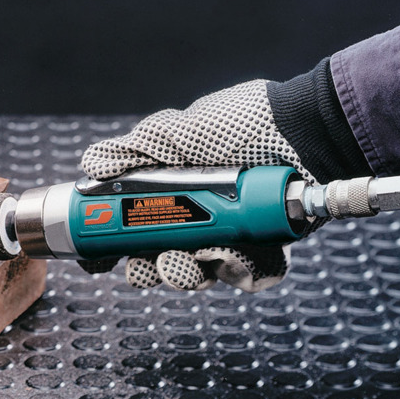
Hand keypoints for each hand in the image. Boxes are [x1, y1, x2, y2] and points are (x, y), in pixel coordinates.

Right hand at [81, 79, 319, 291]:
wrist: (309, 131)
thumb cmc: (246, 123)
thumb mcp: (179, 132)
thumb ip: (134, 150)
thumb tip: (91, 164)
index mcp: (174, 192)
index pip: (135, 227)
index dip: (116, 246)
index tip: (99, 260)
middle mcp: (199, 216)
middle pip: (162, 259)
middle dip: (149, 271)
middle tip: (145, 267)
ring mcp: (231, 235)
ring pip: (199, 274)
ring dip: (186, 275)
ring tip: (188, 260)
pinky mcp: (264, 248)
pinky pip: (245, 276)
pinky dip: (238, 272)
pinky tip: (233, 255)